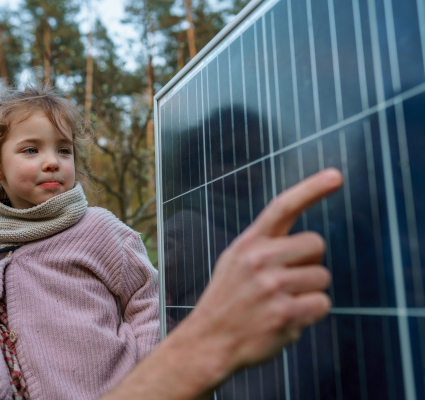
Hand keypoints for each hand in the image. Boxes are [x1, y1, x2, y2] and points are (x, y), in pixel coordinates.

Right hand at [181, 168, 342, 388]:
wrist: (208, 341)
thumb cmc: (227, 300)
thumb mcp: (234, 262)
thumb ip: (265, 247)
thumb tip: (309, 242)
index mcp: (248, 243)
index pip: (282, 207)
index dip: (311, 189)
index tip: (336, 176)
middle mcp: (259, 259)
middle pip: (316, 244)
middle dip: (310, 262)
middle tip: (288, 280)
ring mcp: (272, 287)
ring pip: (322, 277)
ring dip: (309, 292)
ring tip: (280, 304)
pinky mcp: (285, 314)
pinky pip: (322, 304)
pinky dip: (309, 314)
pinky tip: (284, 320)